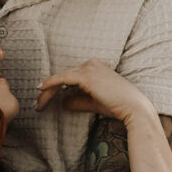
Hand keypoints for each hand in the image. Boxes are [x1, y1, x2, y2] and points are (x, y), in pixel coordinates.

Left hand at [37, 60, 155, 123]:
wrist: (133, 108)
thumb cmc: (117, 106)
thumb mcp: (94, 103)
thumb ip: (78, 101)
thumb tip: (62, 103)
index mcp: (95, 67)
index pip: (70, 77)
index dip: (55, 88)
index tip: (44, 99)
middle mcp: (91, 64)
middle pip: (63, 77)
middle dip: (48, 91)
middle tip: (38, 104)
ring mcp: (89, 68)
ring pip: (60, 78)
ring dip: (47, 92)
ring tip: (38, 105)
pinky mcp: (86, 76)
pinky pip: (62, 79)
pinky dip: (50, 84)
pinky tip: (41, 90)